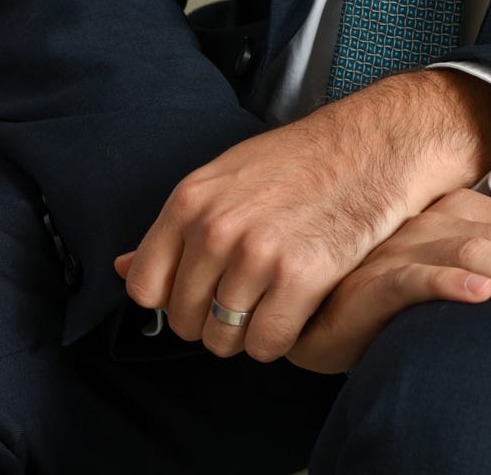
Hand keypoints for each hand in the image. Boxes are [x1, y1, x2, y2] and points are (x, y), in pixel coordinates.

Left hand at [113, 72, 483, 362]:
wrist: (372, 145)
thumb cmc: (300, 161)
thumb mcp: (227, 177)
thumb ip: (176, 226)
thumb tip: (118, 268)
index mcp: (191, 199)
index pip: (144, 287)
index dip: (173, 297)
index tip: (206, 287)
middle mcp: (216, 227)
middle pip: (184, 321)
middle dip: (216, 316)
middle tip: (255, 289)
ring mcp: (257, 254)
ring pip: (223, 341)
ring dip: (250, 330)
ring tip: (279, 294)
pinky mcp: (300, 277)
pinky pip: (266, 347)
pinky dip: (284, 337)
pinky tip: (303, 302)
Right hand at [286, 189, 490, 373]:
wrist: (321, 308)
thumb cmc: (398, 289)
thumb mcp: (472, 265)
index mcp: (468, 210)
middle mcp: (441, 218)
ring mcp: (407, 246)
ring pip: (479, 252)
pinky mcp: (373, 279)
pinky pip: (415, 277)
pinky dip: (450, 282)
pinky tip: (479, 295)